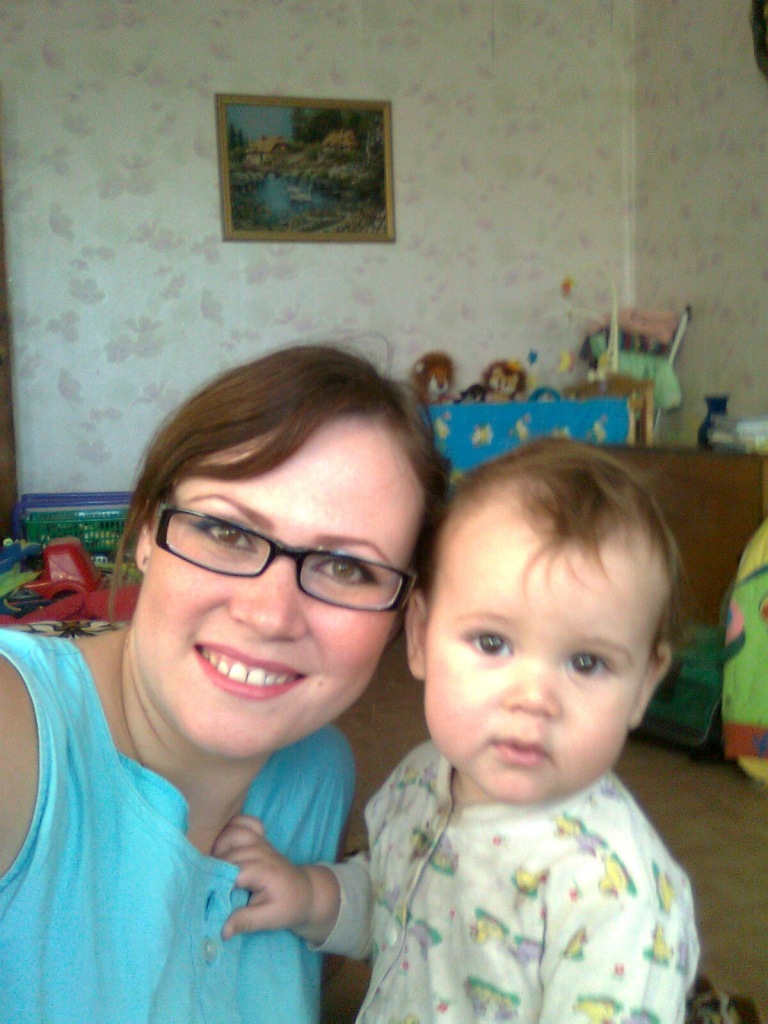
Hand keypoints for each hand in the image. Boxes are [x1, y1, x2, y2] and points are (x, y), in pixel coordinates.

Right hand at [213, 815, 339, 943]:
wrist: (305, 891)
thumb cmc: (287, 906)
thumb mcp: (270, 919)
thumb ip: (246, 921)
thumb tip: (222, 931)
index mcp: (263, 870)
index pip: (230, 871)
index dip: (214, 882)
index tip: (204, 896)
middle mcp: (260, 851)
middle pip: (226, 853)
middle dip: (212, 869)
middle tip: (202, 887)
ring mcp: (259, 842)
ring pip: (231, 833)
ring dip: (217, 847)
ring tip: (212, 868)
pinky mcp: (258, 838)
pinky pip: (243, 822)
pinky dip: (231, 826)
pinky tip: (223, 843)